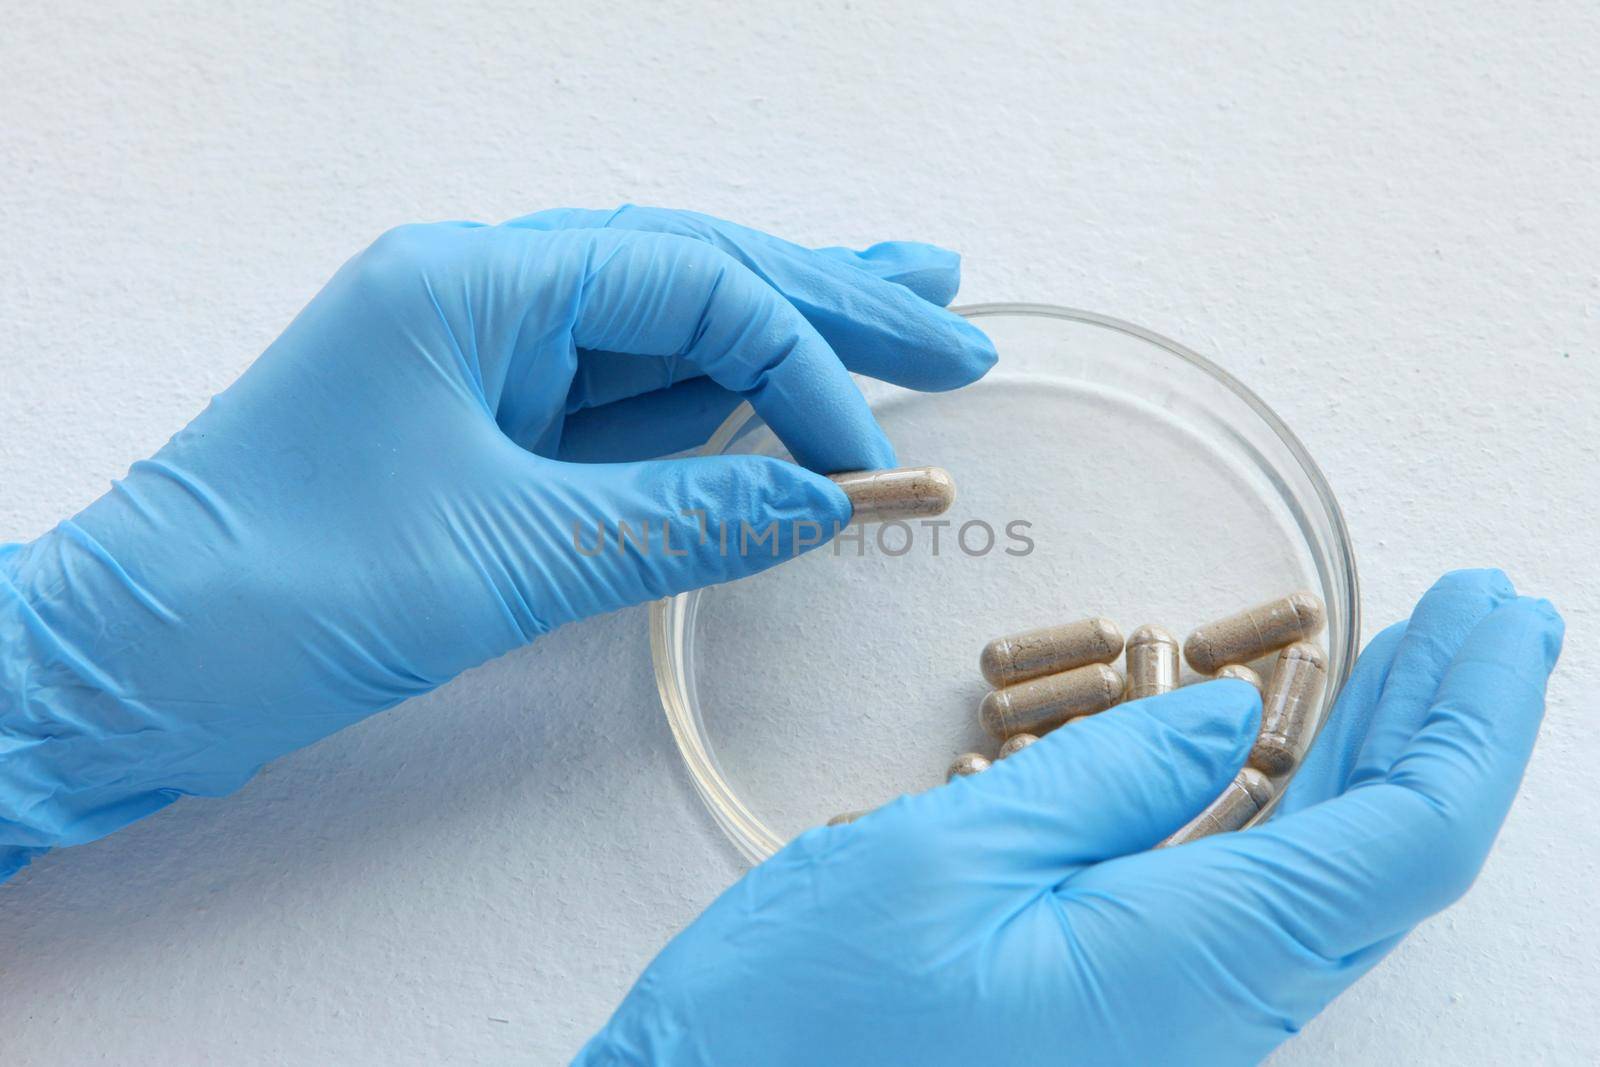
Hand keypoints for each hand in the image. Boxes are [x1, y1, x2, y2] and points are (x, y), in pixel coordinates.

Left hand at [0, 206, 996, 878]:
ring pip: (664, 330)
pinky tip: (786, 395)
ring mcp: (485, 361)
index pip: (689, 285)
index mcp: (476, 281)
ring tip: (907, 310)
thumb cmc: (277, 592)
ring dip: (784, 330)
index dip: (801, 360)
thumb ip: (680, 515)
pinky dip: (713, 406)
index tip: (871, 451)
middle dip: (826, 296)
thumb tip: (823, 496)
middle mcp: (486, 295)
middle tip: (949, 311)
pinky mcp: (484, 430)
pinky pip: (623, 404)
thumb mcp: (506, 555)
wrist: (131, 666)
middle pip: (692, 274)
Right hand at [578, 570, 1562, 1065]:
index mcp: (1185, 970)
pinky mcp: (1133, 1017)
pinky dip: (1311, 812)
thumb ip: (1104, 784)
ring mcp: (1179, 1026)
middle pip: (1392, 862)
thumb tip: (1228, 714)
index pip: (1402, 840)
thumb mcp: (942, 859)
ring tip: (1419, 659)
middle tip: (1489, 610)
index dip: (1473, 719)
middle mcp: (1213, 1016)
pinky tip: (1295, 755)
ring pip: (1339, 887)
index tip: (1498, 611)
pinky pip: (1267, 911)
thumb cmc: (800, 1018)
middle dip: (1456, 725)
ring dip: (1389, 761)